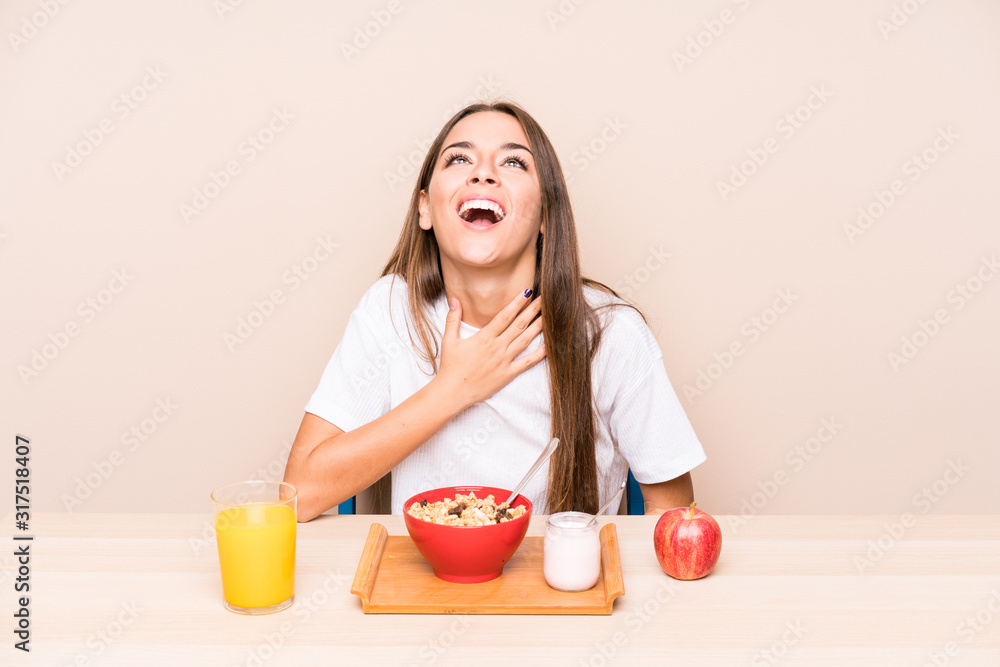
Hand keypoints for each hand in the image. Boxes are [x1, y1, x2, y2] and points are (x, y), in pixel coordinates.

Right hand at [435, 290, 546, 408]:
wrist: (453, 392)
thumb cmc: (450, 367)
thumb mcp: (449, 340)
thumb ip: (453, 318)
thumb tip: (454, 299)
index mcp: (484, 337)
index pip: (504, 316)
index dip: (517, 303)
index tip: (527, 292)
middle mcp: (497, 347)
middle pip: (519, 325)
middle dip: (532, 311)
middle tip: (544, 299)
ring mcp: (504, 361)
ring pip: (525, 340)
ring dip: (537, 327)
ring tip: (548, 316)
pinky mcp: (508, 374)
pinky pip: (526, 363)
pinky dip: (538, 355)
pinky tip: (547, 346)